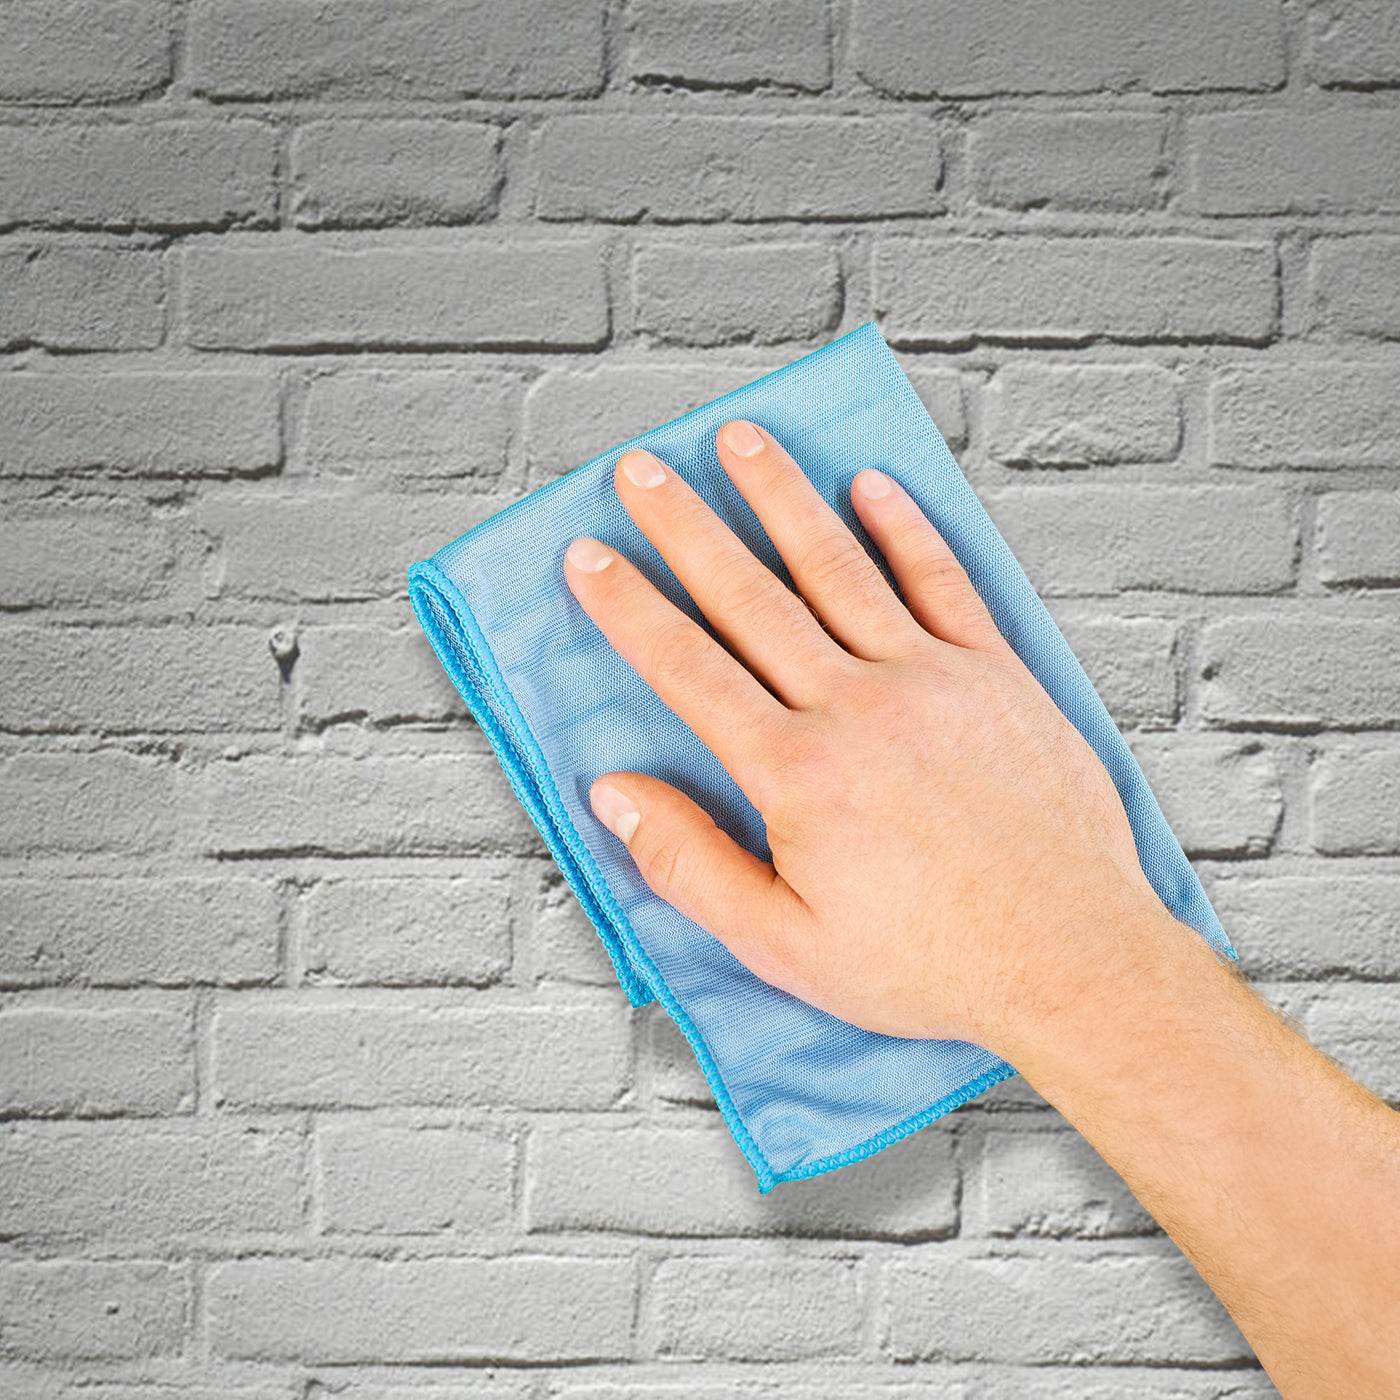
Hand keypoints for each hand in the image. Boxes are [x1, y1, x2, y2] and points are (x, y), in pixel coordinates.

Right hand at [563, 419, 1189, 1056]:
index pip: (688, 668)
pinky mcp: (996, 676)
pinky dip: (903, 529)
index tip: (589, 559)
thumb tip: (618, 797)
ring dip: (782, 498)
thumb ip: (689, 865)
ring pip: (839, 567)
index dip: (629, 607)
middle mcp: (859, 706)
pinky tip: (872, 488)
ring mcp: (933, 680)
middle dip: (686, 527)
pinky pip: (942, 581)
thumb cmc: (931, 962)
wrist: (1072, 959)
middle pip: (750, 596)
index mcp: (797, 771)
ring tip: (740, 446)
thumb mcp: (784, 945)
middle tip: (642, 474)